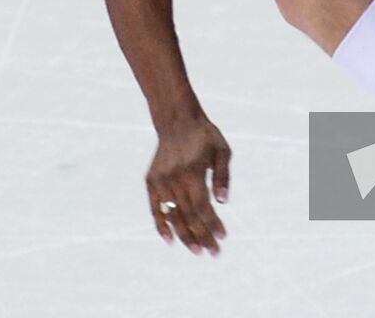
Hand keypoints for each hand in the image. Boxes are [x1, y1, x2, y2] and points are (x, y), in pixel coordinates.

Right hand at [147, 113, 231, 254]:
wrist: (176, 120)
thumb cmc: (204, 136)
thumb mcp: (222, 150)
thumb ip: (222, 176)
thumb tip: (223, 202)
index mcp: (192, 170)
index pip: (202, 205)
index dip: (212, 224)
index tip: (223, 237)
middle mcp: (174, 177)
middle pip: (188, 215)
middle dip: (202, 236)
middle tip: (213, 252)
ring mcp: (160, 180)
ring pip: (172, 215)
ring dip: (184, 236)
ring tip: (197, 250)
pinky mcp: (151, 181)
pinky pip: (155, 208)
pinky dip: (161, 225)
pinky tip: (170, 240)